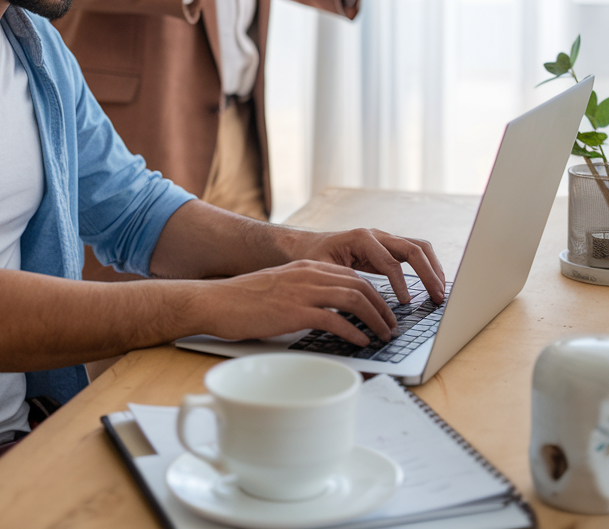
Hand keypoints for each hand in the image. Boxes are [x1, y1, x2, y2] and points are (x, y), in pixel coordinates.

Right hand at [202, 260, 397, 346]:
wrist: (217, 301)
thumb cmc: (244, 300)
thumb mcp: (281, 288)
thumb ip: (305, 294)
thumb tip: (329, 315)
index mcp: (306, 267)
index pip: (352, 276)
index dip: (375, 294)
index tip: (384, 311)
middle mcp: (308, 274)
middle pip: (360, 286)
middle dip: (383, 307)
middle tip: (392, 325)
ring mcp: (302, 291)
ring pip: (354, 299)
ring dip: (375, 319)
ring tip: (383, 335)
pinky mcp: (294, 311)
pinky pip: (335, 320)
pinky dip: (354, 332)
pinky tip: (361, 341)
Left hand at [281, 226, 444, 303]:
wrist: (308, 244)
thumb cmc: (313, 256)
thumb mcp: (320, 268)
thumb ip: (340, 281)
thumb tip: (360, 302)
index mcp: (361, 238)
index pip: (390, 262)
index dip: (401, 283)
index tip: (407, 304)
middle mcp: (377, 235)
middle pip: (412, 249)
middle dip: (428, 273)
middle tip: (438, 297)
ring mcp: (385, 239)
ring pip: (418, 248)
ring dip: (433, 268)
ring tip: (441, 292)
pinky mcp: (388, 247)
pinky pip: (414, 253)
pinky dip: (427, 266)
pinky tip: (432, 284)